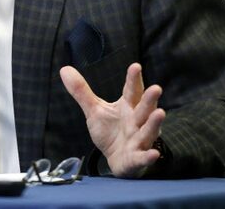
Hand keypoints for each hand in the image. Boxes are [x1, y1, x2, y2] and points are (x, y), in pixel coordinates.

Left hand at [60, 62, 164, 177]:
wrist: (116, 159)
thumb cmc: (110, 130)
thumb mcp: (94, 110)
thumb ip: (82, 91)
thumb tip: (64, 69)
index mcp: (128, 107)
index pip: (131, 91)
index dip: (133, 80)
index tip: (135, 66)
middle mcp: (137, 121)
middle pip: (144, 109)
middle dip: (150, 99)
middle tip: (156, 88)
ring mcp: (139, 140)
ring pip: (148, 130)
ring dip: (154, 123)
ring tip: (160, 113)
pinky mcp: (137, 158)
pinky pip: (144, 157)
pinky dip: (148, 156)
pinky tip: (154, 154)